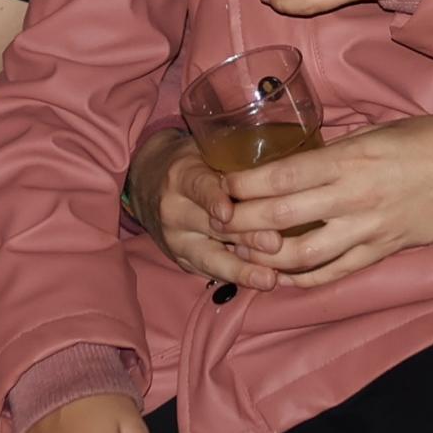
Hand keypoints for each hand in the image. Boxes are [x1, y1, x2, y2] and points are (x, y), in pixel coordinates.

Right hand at [128, 127, 283, 292]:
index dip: (213, 200)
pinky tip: (263, 282)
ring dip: (242, 269)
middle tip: (274, 244)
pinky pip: (210, 272)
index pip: (198, 188)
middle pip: (211, 227)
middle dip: (244, 237)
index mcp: (181, 176)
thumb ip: (234, 159)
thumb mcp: (204, 149)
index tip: (229, 212)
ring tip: (268, 279)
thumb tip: (284, 164)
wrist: (147, 185)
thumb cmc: (191, 162)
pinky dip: (237, 278)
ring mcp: (176, 240)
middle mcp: (174, 210)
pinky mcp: (182, 261)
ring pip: (210, 258)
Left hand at [223, 115, 432, 286]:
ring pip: (302, 254)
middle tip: (216, 222)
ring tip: (243, 251)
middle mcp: (354, 197)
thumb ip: (340, 148)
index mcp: (351, 159)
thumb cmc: (432, 139)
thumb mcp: (381, 130)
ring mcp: (368, 230)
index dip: (245, 184)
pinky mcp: (383, 251)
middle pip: (281, 217)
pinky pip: (335, 272)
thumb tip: (301, 158)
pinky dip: (304, 278)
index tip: (221, 185)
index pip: (283, 175)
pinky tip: (282, 276)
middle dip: (241, 222)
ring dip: (265, 257)